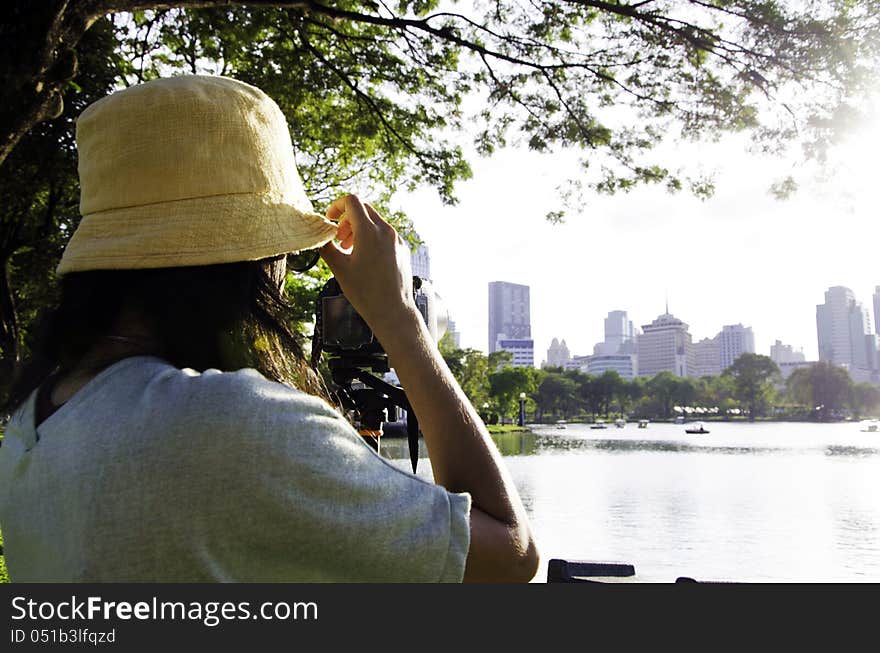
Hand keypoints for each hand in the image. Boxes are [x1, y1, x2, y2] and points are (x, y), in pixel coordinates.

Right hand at [319, 194, 418, 339]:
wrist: (393, 311)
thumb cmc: (365, 293)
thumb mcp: (339, 268)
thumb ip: (326, 246)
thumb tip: (319, 236)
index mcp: (369, 231)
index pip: (352, 201)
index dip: (336, 206)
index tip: (330, 220)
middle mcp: (386, 231)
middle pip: (363, 209)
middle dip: (347, 220)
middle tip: (339, 240)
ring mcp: (397, 240)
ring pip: (375, 222)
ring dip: (359, 230)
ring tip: (350, 251)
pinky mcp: (403, 249)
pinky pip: (385, 234)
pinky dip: (372, 238)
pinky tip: (365, 259)